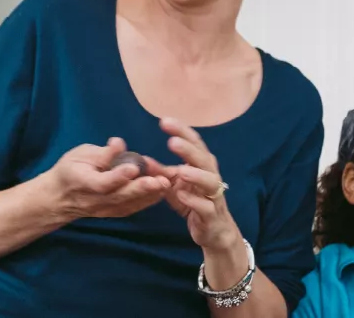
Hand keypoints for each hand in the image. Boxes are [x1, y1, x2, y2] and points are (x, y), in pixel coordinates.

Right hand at [48, 137, 173, 219]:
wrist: (59, 197)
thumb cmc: (70, 169)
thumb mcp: (79, 154)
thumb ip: (101, 153)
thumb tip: (119, 143)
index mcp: (83, 182)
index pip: (102, 182)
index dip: (118, 175)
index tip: (134, 167)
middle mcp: (95, 200)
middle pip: (120, 196)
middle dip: (142, 188)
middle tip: (161, 180)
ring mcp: (105, 210)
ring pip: (129, 204)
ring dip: (149, 195)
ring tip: (167, 184)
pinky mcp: (114, 213)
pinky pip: (132, 208)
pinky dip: (147, 200)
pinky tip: (161, 191)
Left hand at [160, 118, 241, 252]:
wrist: (214, 231)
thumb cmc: (194, 202)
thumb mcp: (174, 185)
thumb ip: (160, 172)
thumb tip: (140, 160)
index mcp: (201, 165)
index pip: (194, 143)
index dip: (181, 131)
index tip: (164, 121)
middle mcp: (210, 177)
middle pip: (204, 159)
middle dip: (189, 150)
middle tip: (172, 141)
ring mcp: (213, 196)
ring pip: (210, 182)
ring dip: (196, 175)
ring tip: (181, 170)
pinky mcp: (211, 215)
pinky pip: (205, 206)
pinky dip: (194, 200)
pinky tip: (181, 195)